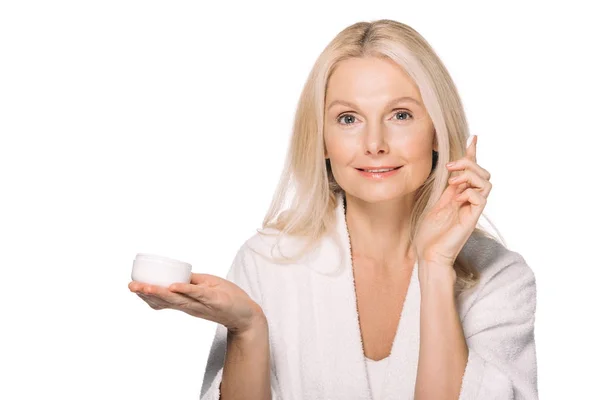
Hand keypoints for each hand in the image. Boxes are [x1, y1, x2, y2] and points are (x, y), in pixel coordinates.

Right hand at [128, 273, 265, 334]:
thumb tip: (176, 277)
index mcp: (187, 301)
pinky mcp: (214, 300)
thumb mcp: (206, 289)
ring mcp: (201, 303)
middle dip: (147, 292)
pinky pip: (198, 294)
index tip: (133, 287)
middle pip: (165, 299)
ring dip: (160, 292)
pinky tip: (174, 286)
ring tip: (145, 287)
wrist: (248, 314)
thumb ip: (192, 285)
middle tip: (131, 286)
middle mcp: (191, 304)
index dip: (147, 294)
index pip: (163, 299)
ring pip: (177, 298)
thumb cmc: (227, 299)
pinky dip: (186, 290)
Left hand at [414, 135, 491, 268]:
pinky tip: (456, 198)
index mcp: (460, 194)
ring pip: (486, 182)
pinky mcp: (472, 218)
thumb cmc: (430, 233)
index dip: (473, 153)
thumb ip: (445, 188)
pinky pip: (481, 197)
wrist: (429, 253)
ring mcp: (472, 209)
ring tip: (452, 182)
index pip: (471, 170)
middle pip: (483, 172)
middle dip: (469, 162)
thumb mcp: (435, 203)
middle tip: (449, 166)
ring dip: (469, 175)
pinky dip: (469, 192)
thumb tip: (449, 170)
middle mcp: (469, 200)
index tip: (473, 137)